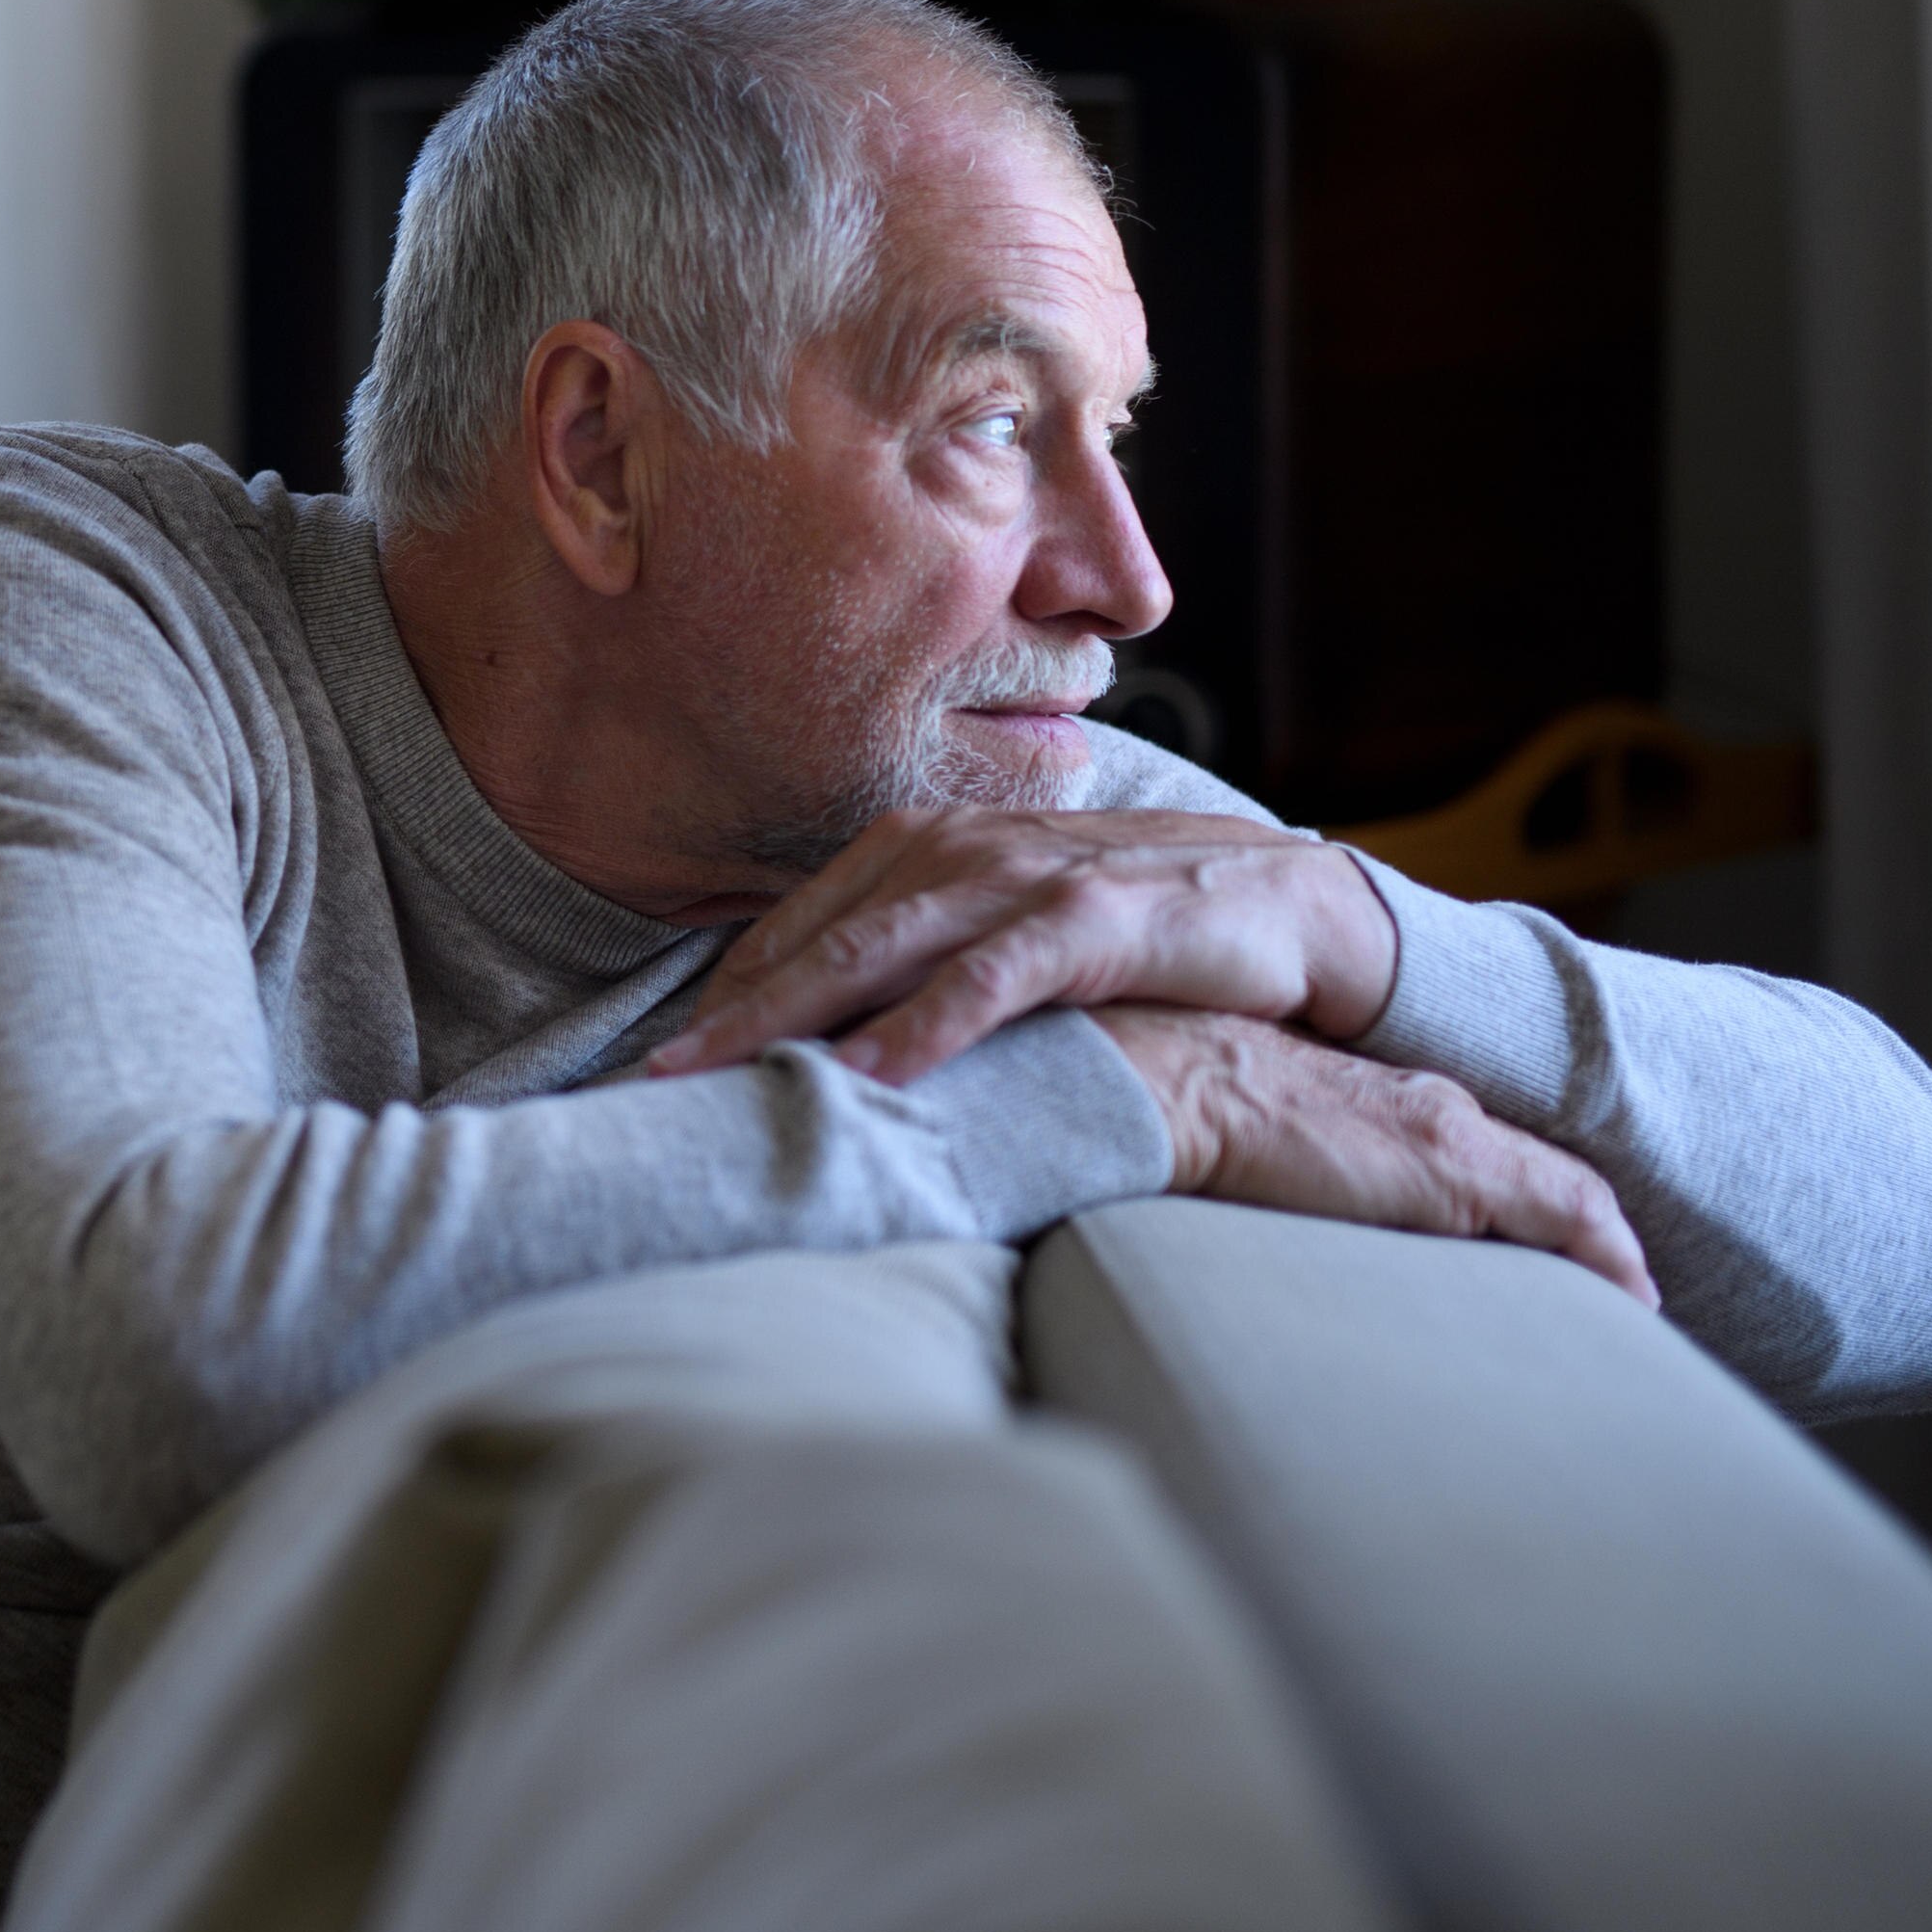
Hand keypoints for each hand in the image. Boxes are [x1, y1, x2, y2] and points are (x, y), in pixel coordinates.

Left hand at [639, 806, 1399, 1086]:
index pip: (794, 929)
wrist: (1284, 901)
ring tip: (723, 1077)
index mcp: (918, 850)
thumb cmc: (1127, 929)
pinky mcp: (1090, 917)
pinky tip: (871, 1071)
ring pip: (879, 949)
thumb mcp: (1004, 938)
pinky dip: (925, 1022)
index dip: (722, 996)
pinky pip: (989, 976)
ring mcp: (1018, 876)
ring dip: (795, 1015)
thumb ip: (919, 967)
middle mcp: (953, 850)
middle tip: (647, 1081)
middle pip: (813, 939)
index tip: (653, 1065)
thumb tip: (824, 1044)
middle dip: (726, 1013)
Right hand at [1094, 1003, 1655, 1303]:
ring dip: (1599, 1253)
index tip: (1564, 1258)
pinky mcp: (1457, 1163)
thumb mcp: (1248, 1149)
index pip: (1485, 1158)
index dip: (1530, 1204)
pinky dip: (1608, 1255)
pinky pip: (1569, 1212)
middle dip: (1579, 1234)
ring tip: (1629, 1306)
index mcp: (1386, 1107)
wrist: (1166, 1078)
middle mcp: (1432, 1110)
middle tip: (1615, 1294)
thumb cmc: (1182, 1112)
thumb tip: (1269, 1220)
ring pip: (1564, 1196)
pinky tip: (1635, 1299)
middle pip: (1534, 1176)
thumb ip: (1288, 1176)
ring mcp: (1448, 1134)